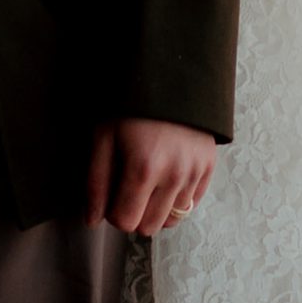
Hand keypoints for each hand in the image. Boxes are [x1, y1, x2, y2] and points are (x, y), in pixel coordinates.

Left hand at [86, 115, 217, 233]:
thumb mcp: (104, 137)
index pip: (126, 221)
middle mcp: (174, 175)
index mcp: (143, 169)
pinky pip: (192, 204)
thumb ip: (96, 182)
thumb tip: (92, 220)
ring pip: (172, 219)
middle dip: (135, 214)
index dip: (113, 212)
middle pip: (149, 227)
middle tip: (129, 189)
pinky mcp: (209, 166)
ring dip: (156, 208)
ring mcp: (195, 172)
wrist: (170, 74)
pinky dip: (177, 198)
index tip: (112, 195)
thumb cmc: (130, 105)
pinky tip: (167, 177)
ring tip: (149, 181)